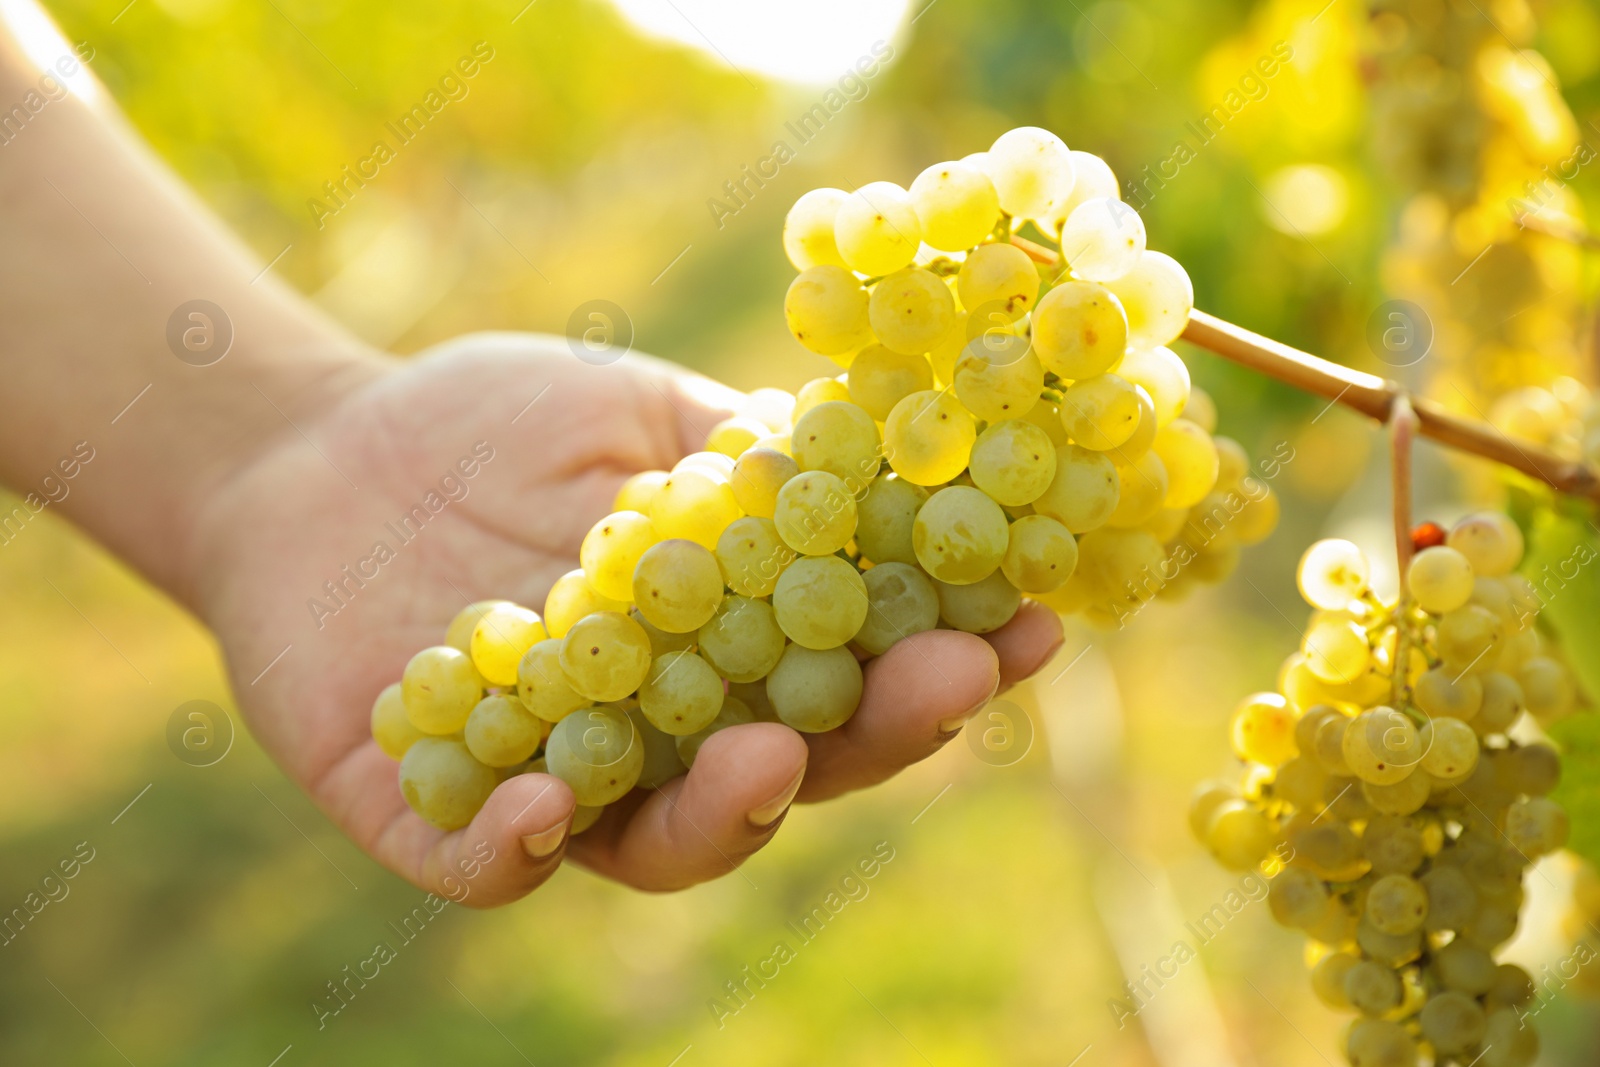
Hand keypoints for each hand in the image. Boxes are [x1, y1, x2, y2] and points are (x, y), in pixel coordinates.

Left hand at [187, 332, 1063, 907]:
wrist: (318, 445)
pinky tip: (545, 814)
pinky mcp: (426, 810)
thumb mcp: (634, 414)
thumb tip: (888, 457)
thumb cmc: (491, 425)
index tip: (1033, 619)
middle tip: (947, 683)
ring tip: (769, 753)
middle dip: (875, 733)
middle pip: (788, 768)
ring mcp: (550, 781)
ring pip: (657, 841)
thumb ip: (742, 452)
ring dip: (726, 812)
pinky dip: (515, 852)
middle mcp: (659, 733)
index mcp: (723, 649)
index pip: (853, 673)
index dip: (942, 656)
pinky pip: (480, 862)